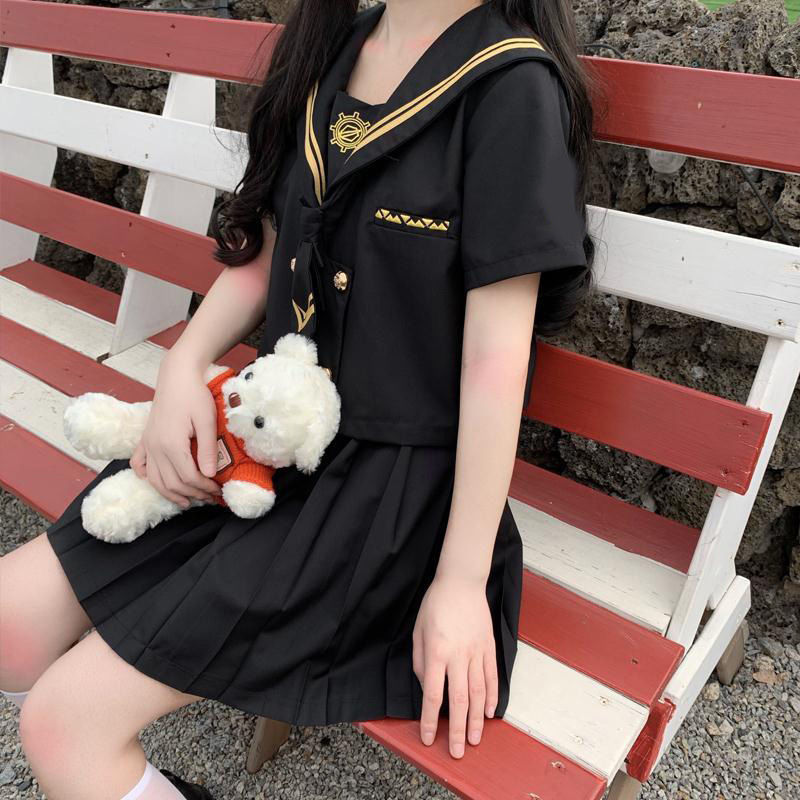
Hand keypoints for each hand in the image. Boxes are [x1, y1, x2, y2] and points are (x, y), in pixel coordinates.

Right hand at [129, 350, 222, 507]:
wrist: (177, 376)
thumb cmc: (195, 394)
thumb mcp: (207, 419)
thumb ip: (208, 448)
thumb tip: (210, 475)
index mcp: (171, 444)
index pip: (188, 478)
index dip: (204, 488)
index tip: (218, 491)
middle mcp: (155, 448)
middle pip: (172, 483)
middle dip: (192, 495)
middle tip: (210, 498)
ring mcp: (148, 444)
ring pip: (155, 480)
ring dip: (172, 494)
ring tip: (189, 500)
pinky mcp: (145, 440)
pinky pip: (140, 465)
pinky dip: (148, 478)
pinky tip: (159, 483)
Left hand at [412, 572, 498, 757]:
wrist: (461, 582)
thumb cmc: (435, 605)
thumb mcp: (418, 632)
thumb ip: (421, 663)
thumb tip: (427, 688)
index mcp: (437, 653)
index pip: (433, 695)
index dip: (430, 720)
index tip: (429, 738)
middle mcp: (458, 656)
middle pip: (459, 701)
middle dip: (458, 730)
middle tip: (458, 752)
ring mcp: (476, 652)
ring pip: (478, 693)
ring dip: (477, 720)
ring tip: (475, 739)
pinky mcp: (489, 647)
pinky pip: (491, 677)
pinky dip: (492, 696)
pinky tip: (490, 712)